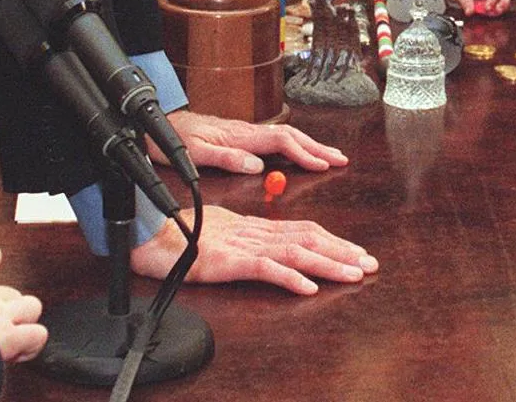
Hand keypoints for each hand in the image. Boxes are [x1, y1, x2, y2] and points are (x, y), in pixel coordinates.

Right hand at [129, 206, 377, 294]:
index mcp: (254, 227)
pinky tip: (308, 287)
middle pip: (308, 239)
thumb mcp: (221, 234)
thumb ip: (245, 240)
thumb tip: (270, 247)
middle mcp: (254, 233)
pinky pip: (263, 268)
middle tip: (370, 264)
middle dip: (342, 251)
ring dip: (328, 264)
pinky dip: (289, 277)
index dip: (334, 240)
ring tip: (353, 274)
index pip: (304, 230)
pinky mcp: (226, 260)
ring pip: (294, 252)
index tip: (357, 252)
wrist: (145, 233)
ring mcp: (242, 246)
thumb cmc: (178, 233)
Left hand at [164, 109, 348, 174]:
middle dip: (317, 147)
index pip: (281, 142)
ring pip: (285, 137)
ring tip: (328, 156)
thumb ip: (225, 158)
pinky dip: (293, 146)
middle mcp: (246, 131)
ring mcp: (244, 132)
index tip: (323, 165)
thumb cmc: (172, 139)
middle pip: (291, 136)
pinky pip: (274, 140)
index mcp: (239, 136)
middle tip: (341, 159)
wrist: (156, 123)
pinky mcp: (239, 136)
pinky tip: (298, 153)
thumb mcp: (194, 153)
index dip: (304, 153)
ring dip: (309, 146)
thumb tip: (257, 166)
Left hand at [442, 0, 509, 15]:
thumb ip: (465, 2)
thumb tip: (470, 12)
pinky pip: (496, 4)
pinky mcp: (488, 0)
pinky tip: (490, 14)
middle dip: (503, 2)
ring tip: (494, 14)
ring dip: (500, 7)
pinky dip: (495, 10)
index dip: (492, 0)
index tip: (487, 8)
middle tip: (498, 11)